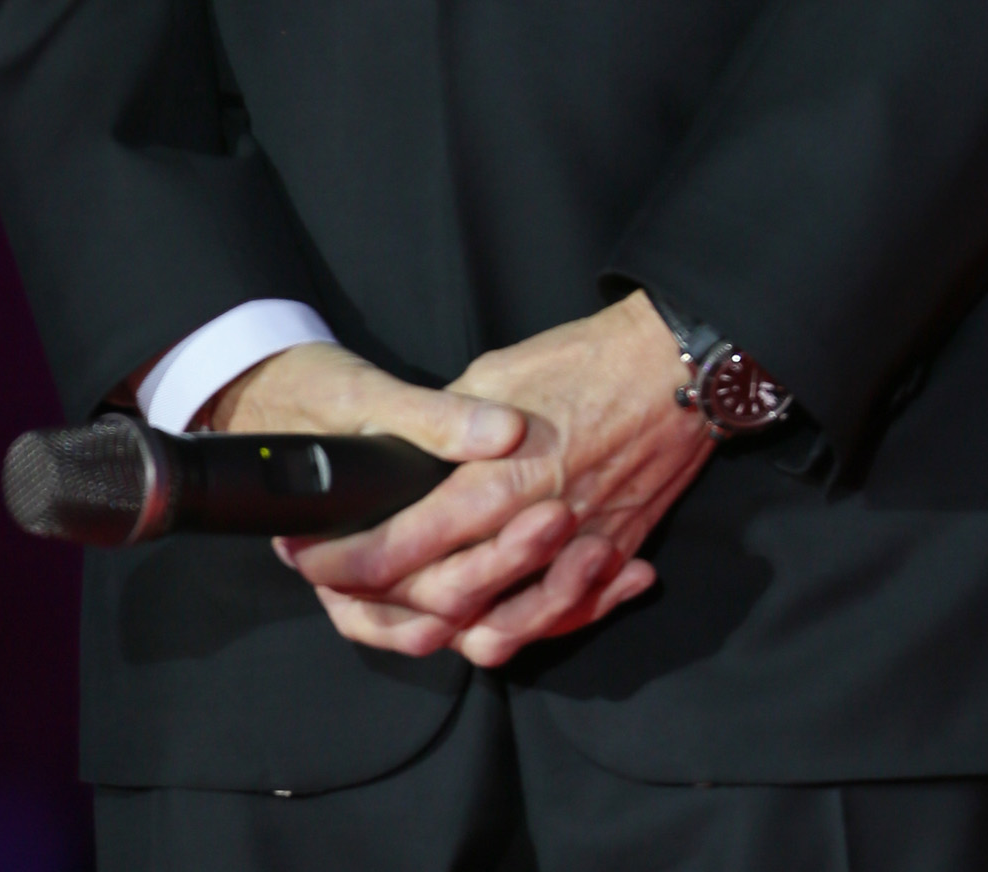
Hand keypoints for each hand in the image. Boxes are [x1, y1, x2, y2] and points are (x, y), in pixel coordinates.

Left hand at [272, 293, 711, 666]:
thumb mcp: (498, 370)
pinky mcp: (613, 554)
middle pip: (442, 600)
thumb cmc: (587, 357)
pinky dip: (526, 629)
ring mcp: (579, 551)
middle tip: (339, 590)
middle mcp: (534, 528)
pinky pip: (562, 618)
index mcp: (497, 479)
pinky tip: (491, 620)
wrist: (677, 365)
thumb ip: (449, 425)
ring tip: (406, 613)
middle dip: (378, 604)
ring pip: (501, 630)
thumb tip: (411, 456)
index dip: (347, 561)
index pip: (403, 546)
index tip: (310, 556)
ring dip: (447, 629)